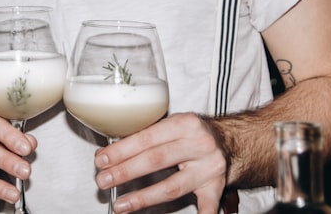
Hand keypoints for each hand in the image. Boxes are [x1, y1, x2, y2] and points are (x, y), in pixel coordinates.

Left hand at [94, 113, 228, 213]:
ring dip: (143, 197)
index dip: (121, 151)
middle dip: (125, 172)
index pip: (147, 138)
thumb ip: (145, 136)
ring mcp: (209, 169)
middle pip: (156, 161)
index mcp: (185, 124)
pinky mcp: (216, 188)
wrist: (229, 141)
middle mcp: (199, 145)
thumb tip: (109, 154)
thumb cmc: (192, 133)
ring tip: (121, 204)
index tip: (101, 161)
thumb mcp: (172, 124)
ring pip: (172, 186)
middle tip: (103, 180)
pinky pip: (206, 207)